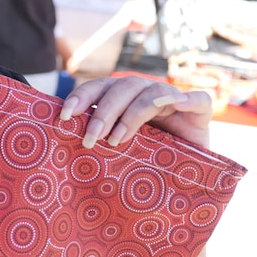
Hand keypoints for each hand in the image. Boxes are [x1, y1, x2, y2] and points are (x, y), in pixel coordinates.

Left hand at [59, 76, 211, 149]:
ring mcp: (171, 97)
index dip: (81, 97)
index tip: (65, 115)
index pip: (98, 88)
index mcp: (121, 96)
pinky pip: (195, 98)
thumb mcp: (118, 146)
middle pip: (120, 88)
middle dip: (102, 112)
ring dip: (131, 113)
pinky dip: (185, 99)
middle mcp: (144, 91)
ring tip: (117, 139)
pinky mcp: (199, 109)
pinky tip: (176, 104)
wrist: (189, 169)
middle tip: (90, 139)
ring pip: (149, 92)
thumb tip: (57, 147)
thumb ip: (97, 139)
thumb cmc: (145, 157)